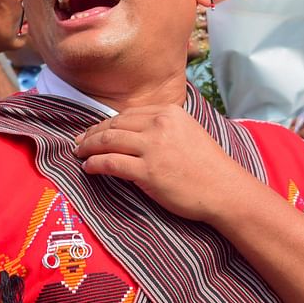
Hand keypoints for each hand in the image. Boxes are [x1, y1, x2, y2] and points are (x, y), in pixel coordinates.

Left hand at [74, 105, 258, 223]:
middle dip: (92, 134)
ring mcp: (152, 148)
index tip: (94, 131)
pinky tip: (88, 168)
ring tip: (78, 153)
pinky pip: (110, 163)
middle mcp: (159, 125)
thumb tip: (134, 133)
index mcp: (169, 112)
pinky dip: (94, 164)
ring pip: (107, 141)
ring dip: (88, 147)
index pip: (127, 115)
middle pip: (113, 125)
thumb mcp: (188, 132)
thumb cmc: (208, 166)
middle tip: (78, 142)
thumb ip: (163, 128)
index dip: (105, 124)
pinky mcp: (147, 171)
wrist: (225, 190)